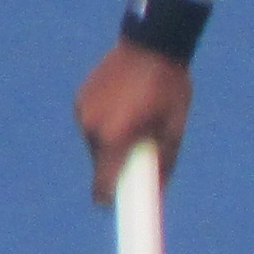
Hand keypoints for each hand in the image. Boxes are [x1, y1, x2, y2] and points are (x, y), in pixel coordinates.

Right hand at [76, 40, 192, 203]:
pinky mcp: (79, 99)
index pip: (104, 186)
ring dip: (112, 143)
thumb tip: (157, 192)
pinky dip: (104, 123)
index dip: (111, 201)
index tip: (117, 211)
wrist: (151, 43)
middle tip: (141, 149)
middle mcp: (93, 128)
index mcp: (116, 139)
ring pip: (96, 145)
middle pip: (101, 166)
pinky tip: (123, 105)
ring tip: (135, 119)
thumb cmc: (170, 88)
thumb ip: (164, 164)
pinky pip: (91, 124)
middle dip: (118, 166)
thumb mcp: (174, 129)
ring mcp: (83, 112)